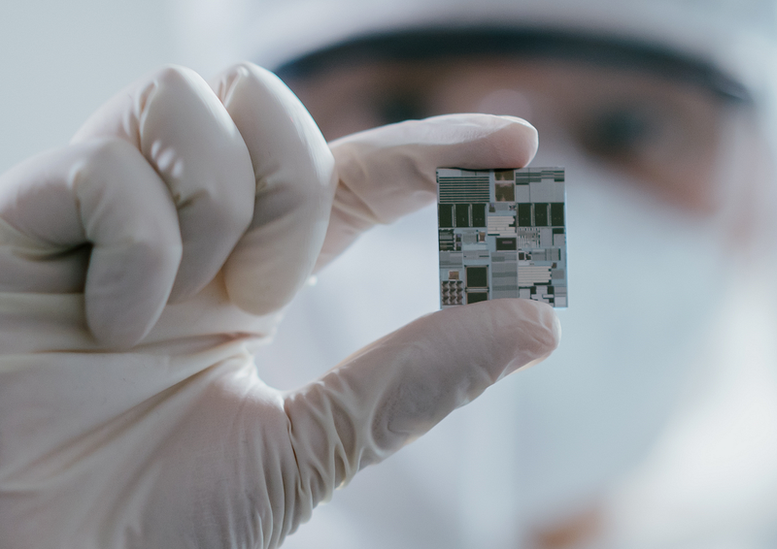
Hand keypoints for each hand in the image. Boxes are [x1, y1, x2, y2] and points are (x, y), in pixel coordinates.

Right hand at [0, 63, 558, 548]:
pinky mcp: (23, 222)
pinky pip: (103, 161)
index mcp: (245, 283)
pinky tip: (106, 318)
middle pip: (274, 111)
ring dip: (220, 203)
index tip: (517, 144)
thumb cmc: (143, 526)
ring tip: (180, 304)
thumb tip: (539, 321)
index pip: (355, 182)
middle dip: (297, 186)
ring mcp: (102, 221)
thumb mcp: (301, 451)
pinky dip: (132, 240)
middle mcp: (182, 235)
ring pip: (194, 99)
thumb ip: (409, 384)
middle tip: (264, 292)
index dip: (432, 152)